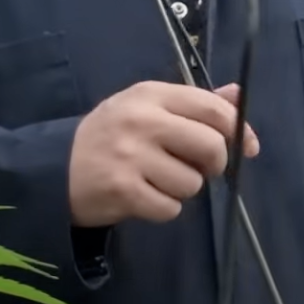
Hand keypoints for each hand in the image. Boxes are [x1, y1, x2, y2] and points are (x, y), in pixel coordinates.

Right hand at [65, 82, 257, 227]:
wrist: (56, 168)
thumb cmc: (110, 136)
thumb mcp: (145, 107)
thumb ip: (193, 103)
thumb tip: (238, 95)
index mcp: (151, 95)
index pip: (212, 107)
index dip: (238, 129)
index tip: (247, 146)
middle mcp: (142, 121)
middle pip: (211, 146)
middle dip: (214, 164)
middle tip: (198, 168)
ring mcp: (132, 156)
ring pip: (192, 183)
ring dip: (183, 189)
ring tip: (157, 181)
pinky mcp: (124, 190)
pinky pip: (171, 209)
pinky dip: (163, 209)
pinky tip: (144, 197)